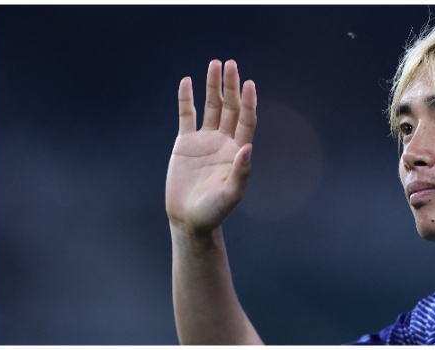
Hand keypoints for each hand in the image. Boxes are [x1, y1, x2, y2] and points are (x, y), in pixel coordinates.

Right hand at [166, 60, 256, 233]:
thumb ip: (241, 172)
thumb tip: (248, 147)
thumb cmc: (214, 211)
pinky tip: (186, 81)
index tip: (248, 83)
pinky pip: (186, 115)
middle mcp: (224, 141)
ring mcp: (205, 140)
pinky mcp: (185, 142)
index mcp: (238, 151)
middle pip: (230, 107)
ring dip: (212, 86)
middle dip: (231, 86)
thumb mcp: (231, 195)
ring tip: (214, 64)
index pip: (246, 120)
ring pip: (210, 106)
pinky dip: (186, 99)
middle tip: (231, 64)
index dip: (248, 102)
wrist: (189, 219)